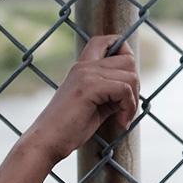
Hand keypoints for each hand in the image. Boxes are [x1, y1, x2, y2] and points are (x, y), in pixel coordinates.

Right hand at [21, 35, 139, 164]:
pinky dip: (128, 109)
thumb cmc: (71, 128)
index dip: (125, 52)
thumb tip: (134, 85)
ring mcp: (86, 74)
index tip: (127, 81)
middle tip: (126, 107)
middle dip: (135, 86)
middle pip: (128, 60)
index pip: (106, 40)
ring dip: (132, 102)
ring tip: (123, 118)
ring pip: (130, 76)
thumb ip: (112, 91)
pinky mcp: (89, 87)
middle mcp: (84, 65)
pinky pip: (124, 90)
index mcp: (83, 66)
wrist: (47, 141)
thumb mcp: (97, 104)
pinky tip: (120, 123)